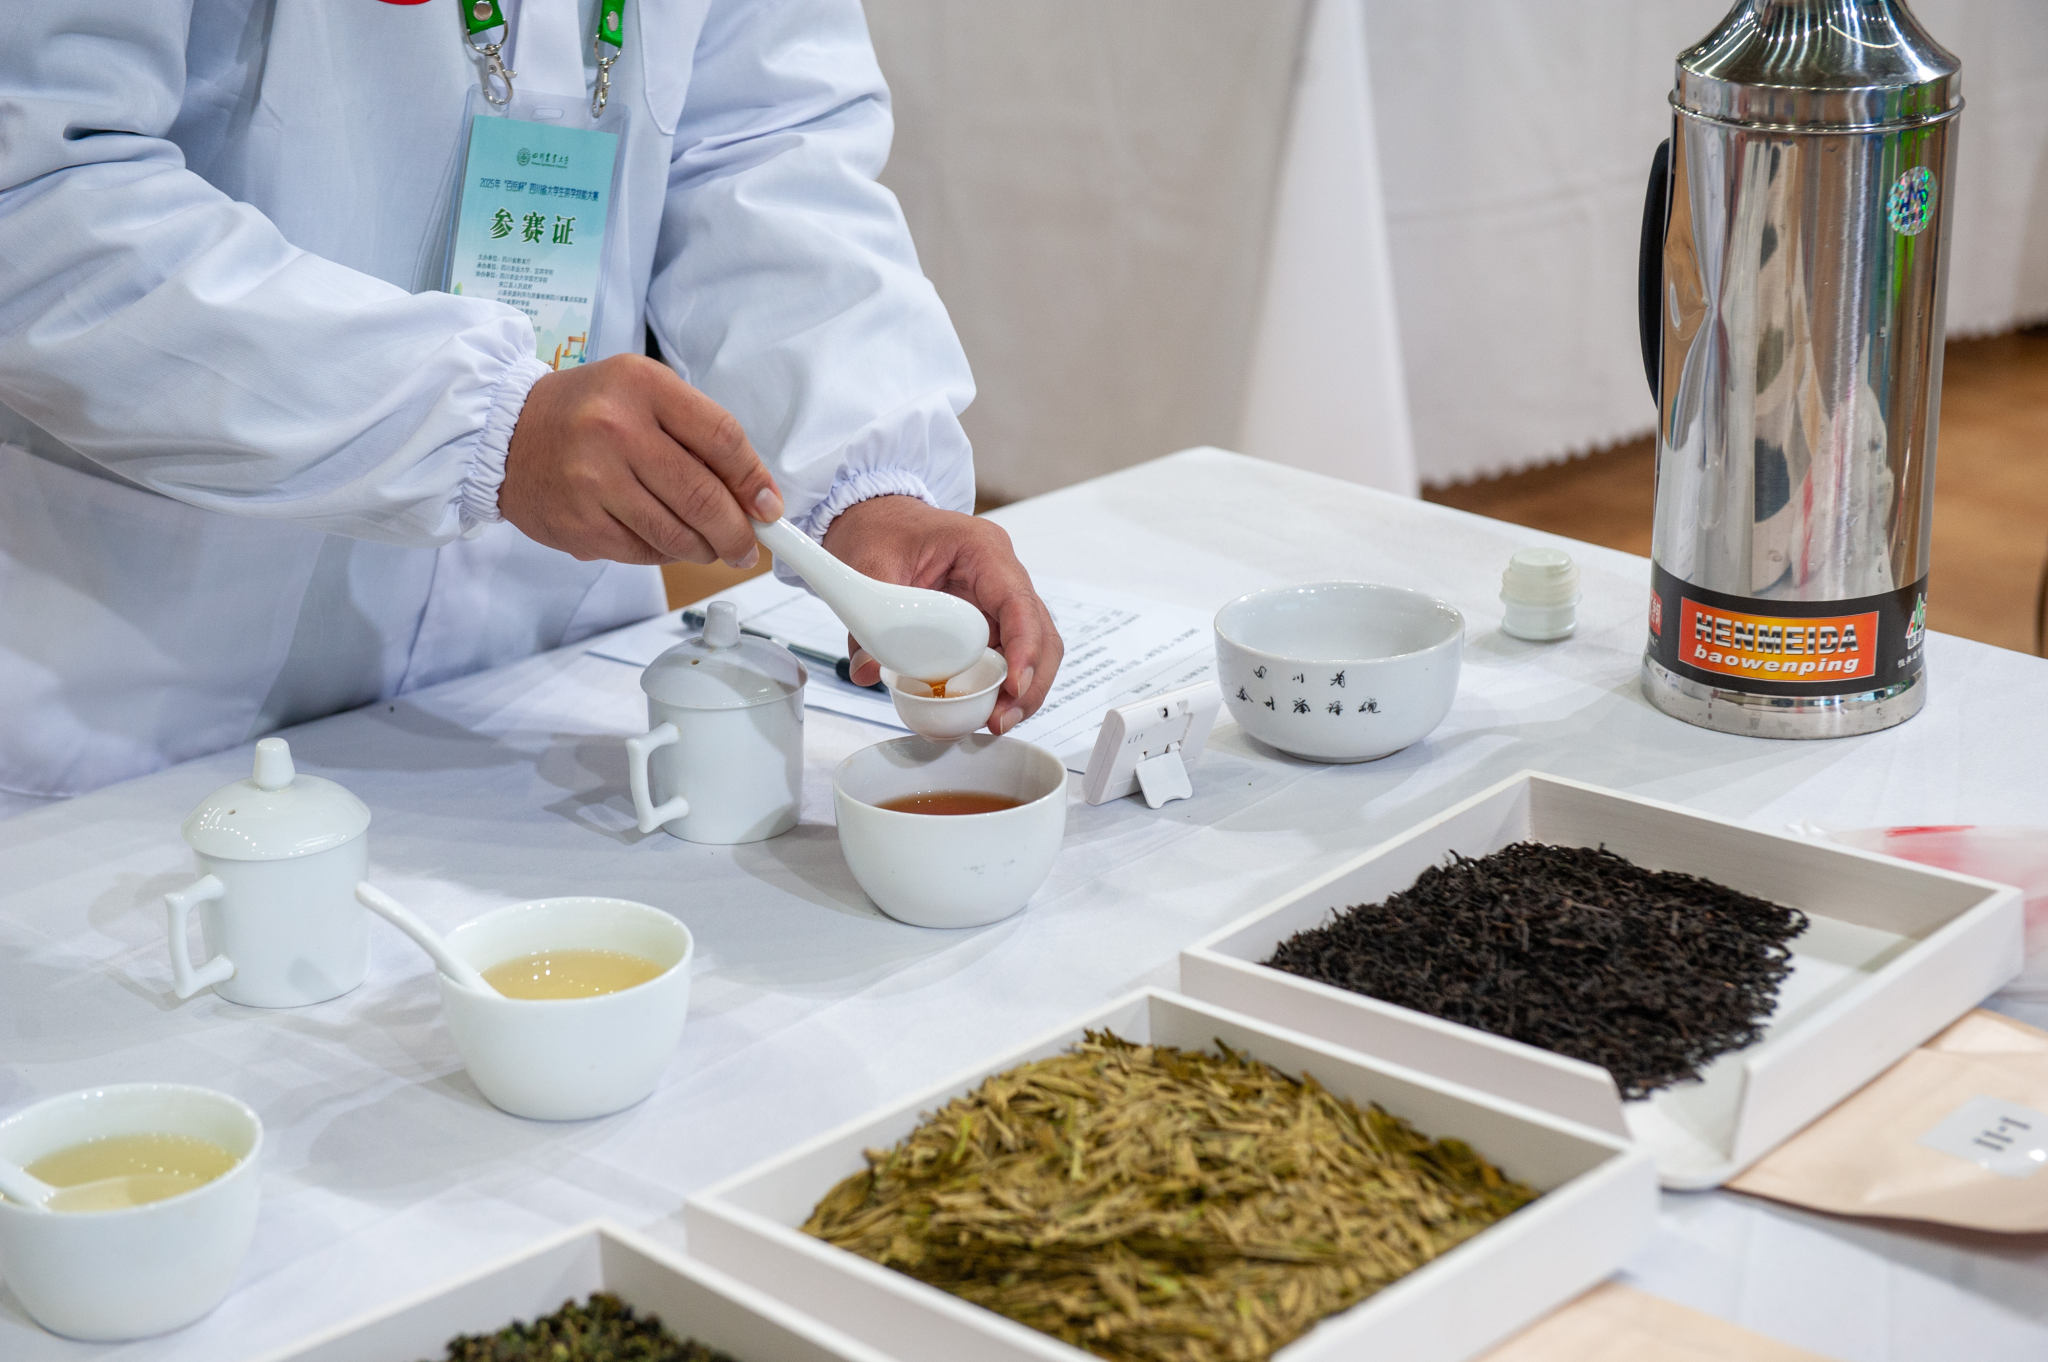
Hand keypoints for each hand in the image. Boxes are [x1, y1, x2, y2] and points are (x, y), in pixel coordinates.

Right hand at [500, 354, 783, 565]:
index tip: (768, 507)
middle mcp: (616, 431)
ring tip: (710, 546)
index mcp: (642, 387)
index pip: (722, 438)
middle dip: (737, 531)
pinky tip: (662, 540)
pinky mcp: (580, 523)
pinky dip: (664, 553)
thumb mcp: (642, 392)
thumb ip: (697, 432)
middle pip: (703, 496)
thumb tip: (754, 493)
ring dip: (705, 548)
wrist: (503, 433)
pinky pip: (643, 552)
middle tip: (747, 545)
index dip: (754, 480)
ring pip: (677, 534)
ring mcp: (594, 481)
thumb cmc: (584, 412)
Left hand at [824, 496, 1061, 734]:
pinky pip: (1006, 657)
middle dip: (1030, 682)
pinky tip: (983, 709)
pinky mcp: (988, 623)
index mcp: (982, 550)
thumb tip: (867, 671)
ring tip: (994, 722)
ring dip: (1021, 691)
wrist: (877, 522)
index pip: (1019, 603)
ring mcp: (998, 600)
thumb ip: (868, 621)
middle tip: (1001, 719)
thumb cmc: (882, 532)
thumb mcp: (869, 567)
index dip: (1024, 648)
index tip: (1013, 686)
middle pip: (1041, 633)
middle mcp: (1002, 575)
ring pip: (1033, 650)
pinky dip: (1000, 687)